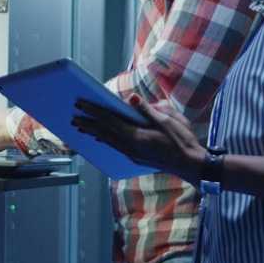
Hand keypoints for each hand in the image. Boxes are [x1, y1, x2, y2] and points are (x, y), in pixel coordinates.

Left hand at [72, 96, 204, 183]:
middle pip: (104, 133)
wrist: (191, 164)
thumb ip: (148, 109)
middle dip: (88, 124)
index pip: (109, 120)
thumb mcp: (168, 120)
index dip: (94, 111)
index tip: (81, 103)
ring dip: (94, 133)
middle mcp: (130, 147)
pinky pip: (115, 146)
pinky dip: (105, 139)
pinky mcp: (136, 157)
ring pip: (108, 141)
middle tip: (73, 117)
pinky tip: (101, 137)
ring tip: (81, 127)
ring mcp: (132, 154)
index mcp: (136, 136)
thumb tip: (132, 98)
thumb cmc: (182, 140)